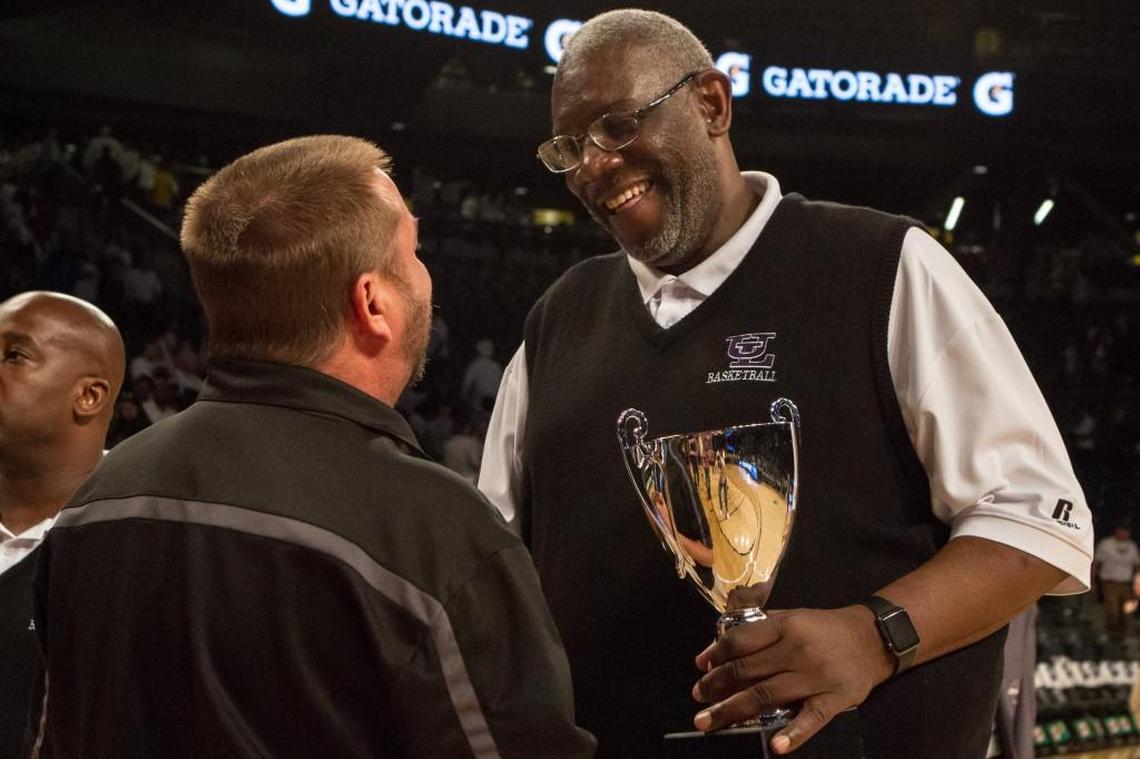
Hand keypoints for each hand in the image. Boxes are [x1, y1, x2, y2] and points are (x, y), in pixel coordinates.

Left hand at [691, 605, 895, 754]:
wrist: (872, 638)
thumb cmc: (823, 629)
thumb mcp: (790, 618)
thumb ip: (755, 632)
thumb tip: (712, 653)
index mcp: (785, 626)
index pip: (741, 641)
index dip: (716, 656)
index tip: (701, 668)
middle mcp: (798, 650)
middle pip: (748, 671)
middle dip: (716, 686)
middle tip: (698, 698)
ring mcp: (816, 676)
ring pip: (767, 695)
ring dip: (733, 710)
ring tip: (709, 721)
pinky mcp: (835, 699)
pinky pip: (811, 719)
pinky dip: (793, 734)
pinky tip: (774, 745)